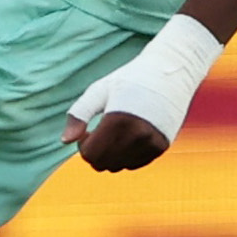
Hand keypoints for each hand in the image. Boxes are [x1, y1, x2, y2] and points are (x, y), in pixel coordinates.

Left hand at [58, 15, 221, 173]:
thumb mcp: (99, 90)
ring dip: (111, 154)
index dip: (83, 145)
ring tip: (115, 132)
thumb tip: (65, 141)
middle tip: (99, 131)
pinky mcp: (162, 146)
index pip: (90, 155)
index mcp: (118, 121)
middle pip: (103, 165)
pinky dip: (127, 155)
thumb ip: (79, 115)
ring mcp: (152, 143)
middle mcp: (138, 136)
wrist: (171, 70)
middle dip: (95, 152)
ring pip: (119, 166)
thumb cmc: (131, 78)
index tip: (88, 130)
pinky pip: (135, 164)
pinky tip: (129, 136)